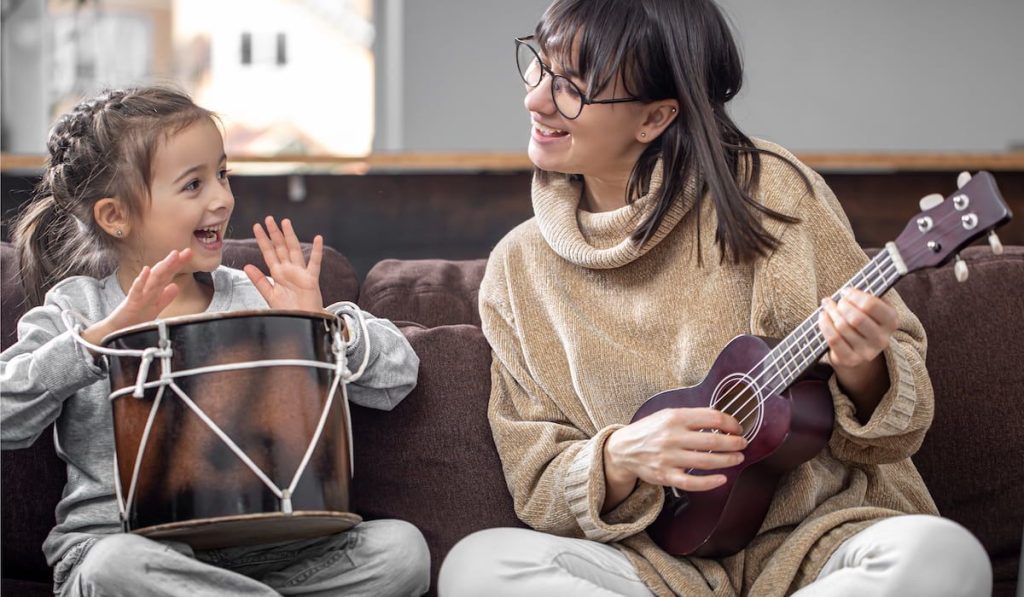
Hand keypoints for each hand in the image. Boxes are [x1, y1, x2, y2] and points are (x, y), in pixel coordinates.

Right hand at [82, 249, 191, 343]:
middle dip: (174, 261)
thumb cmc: (135, 319)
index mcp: (154, 290)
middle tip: (187, 251)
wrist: (117, 331)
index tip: (190, 253)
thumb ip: (165, 298)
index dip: (179, 264)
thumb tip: (176, 286)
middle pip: (162, 273)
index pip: (168, 274)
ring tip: (173, 255)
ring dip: (163, 266)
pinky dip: (141, 280)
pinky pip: (136, 290)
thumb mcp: (154, 308)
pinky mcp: (131, 303)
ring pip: (153, 279)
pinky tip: (146, 270)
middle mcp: (148, 290)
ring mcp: (139, 295)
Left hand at [244, 216, 323, 311]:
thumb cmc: (288, 310)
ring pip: (294, 250)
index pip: (268, 252)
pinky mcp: (311, 279)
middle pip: (280, 247)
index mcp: (278, 273)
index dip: (263, 239)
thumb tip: (246, 266)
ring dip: (290, 236)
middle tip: (269, 218)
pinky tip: (317, 239)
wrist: (301, 322)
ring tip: (286, 223)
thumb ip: (259, 280)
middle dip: (274, 233)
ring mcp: (300, 273)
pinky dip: (317, 251)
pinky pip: (314, 263)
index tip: (257, 226)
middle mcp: (288, 270)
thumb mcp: (270, 294)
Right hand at [604, 408, 746, 496]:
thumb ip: (692, 416)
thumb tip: (722, 420)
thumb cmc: (650, 430)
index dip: (731, 424)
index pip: (713, 418)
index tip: (737, 428)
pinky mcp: (665, 476)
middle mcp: (672, 437)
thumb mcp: (667, 414)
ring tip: (737, 458)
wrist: (623, 449)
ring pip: (707, 462)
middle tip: (743, 444)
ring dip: (728, 461)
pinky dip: (710, 482)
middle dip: (734, 443)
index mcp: (675, 417)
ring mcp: (668, 458)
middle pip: (713, 441)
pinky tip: (722, 479)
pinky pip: (692, 482)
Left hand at [818, 288, 897, 369]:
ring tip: (828, 306)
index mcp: (891, 322)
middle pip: (856, 317)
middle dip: (842, 305)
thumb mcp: (872, 307)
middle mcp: (882, 339)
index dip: (854, 296)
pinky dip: (825, 324)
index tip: (846, 292)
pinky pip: (834, 339)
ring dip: (831, 312)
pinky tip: (823, 316)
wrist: (858, 349)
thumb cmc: (864, 320)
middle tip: (838, 301)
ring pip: (842, 326)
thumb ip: (865, 297)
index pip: (871, 305)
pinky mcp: (851, 360)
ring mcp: (867, 352)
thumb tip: (847, 292)